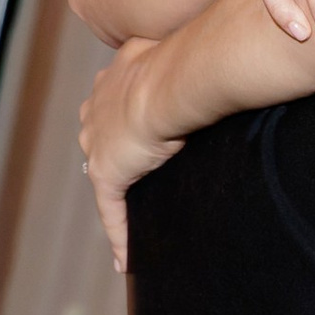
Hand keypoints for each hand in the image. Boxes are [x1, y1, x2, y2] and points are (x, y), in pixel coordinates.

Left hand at [79, 36, 184, 273]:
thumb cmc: (186, 63)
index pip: (113, 102)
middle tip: (134, 171)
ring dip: (115, 194)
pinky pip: (111, 210)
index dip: (122, 117)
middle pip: (100, 137)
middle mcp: (98, 107)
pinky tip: (125, 258)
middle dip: (112, 152)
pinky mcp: (107, 172)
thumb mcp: (180, 56)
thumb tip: (216, 55)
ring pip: (104, 172)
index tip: (136, 128)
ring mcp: (99, 142)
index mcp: (115, 77)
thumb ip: (186, 62)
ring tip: (130, 215)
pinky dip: (118, 234)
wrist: (172, 80)